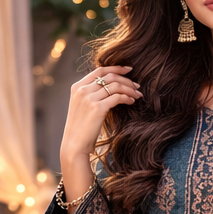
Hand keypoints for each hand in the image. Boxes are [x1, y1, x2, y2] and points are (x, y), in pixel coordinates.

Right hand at [59, 66, 140, 201]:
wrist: (74, 145)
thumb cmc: (80, 130)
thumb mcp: (82, 107)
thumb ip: (91, 95)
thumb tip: (109, 89)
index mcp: (77, 87)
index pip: (99, 70)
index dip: (115, 68)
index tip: (128, 70)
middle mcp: (82, 89)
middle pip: (109, 76)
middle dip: (126, 79)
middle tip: (137, 85)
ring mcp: (89, 98)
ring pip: (115, 85)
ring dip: (129, 88)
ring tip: (138, 94)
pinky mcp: (97, 108)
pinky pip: (117, 97)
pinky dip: (127, 97)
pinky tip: (132, 101)